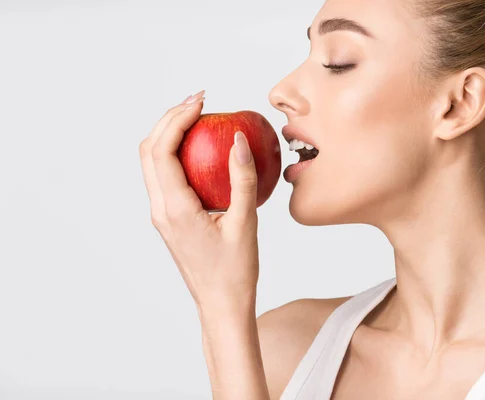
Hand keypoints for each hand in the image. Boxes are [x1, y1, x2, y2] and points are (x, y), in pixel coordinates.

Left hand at [138, 91, 259, 307]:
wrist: (220, 305)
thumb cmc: (235, 271)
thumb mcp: (246, 224)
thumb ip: (243, 179)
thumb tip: (239, 141)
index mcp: (174, 209)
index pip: (162, 150)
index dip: (177, 119)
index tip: (201, 101)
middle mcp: (160, 209)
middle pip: (148, 151)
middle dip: (169, 119)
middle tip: (200, 102)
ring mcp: (161, 215)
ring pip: (151, 163)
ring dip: (168, 135)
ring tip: (197, 118)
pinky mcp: (168, 219)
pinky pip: (163, 177)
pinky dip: (175, 154)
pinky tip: (201, 149)